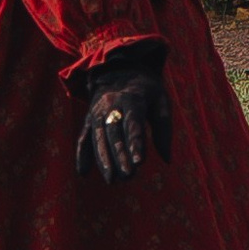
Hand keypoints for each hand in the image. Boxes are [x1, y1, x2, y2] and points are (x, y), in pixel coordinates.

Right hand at [74, 58, 171, 184]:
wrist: (118, 69)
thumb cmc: (146, 90)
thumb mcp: (161, 99)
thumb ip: (164, 127)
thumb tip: (167, 159)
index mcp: (132, 99)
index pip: (133, 124)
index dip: (136, 143)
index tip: (139, 162)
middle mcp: (111, 105)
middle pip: (114, 133)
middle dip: (120, 155)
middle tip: (128, 176)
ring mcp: (97, 112)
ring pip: (98, 137)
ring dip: (103, 159)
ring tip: (112, 180)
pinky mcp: (89, 119)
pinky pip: (83, 137)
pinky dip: (81, 154)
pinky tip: (83, 173)